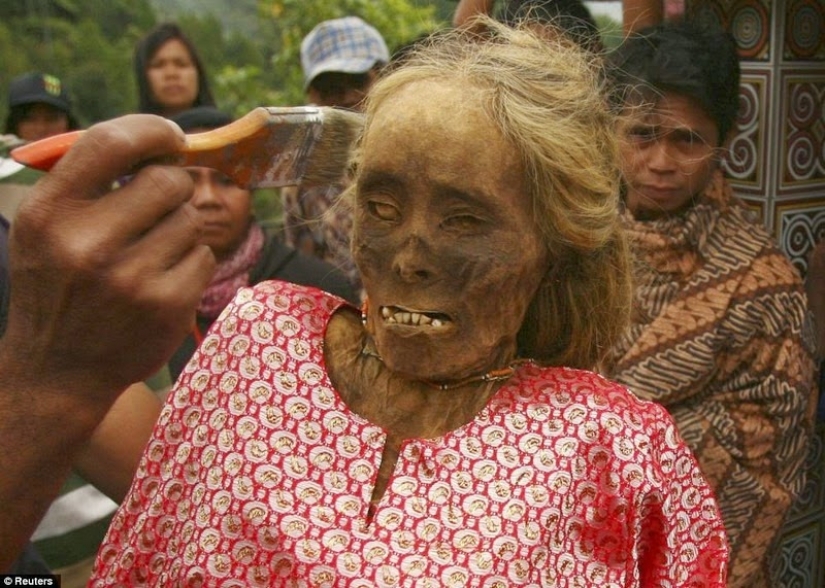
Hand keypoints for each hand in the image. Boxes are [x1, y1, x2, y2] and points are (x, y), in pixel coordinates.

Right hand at [2, 114, 215, 403]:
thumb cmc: (59, 287)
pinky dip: (190, 264)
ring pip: (191, 220)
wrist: (59, 371)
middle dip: (171, 188)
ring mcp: (130, 278)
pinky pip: (204, 257)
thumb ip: (90, 181)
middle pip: (168, 180)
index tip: (171, 136)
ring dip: (180, 231)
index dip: (151, 129)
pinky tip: (160, 283)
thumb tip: (161, 139)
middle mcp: (87, 243)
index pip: (110, 143)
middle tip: (157, 209)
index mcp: (50, 213)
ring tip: (148, 256)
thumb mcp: (45, 229)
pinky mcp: (167, 305)